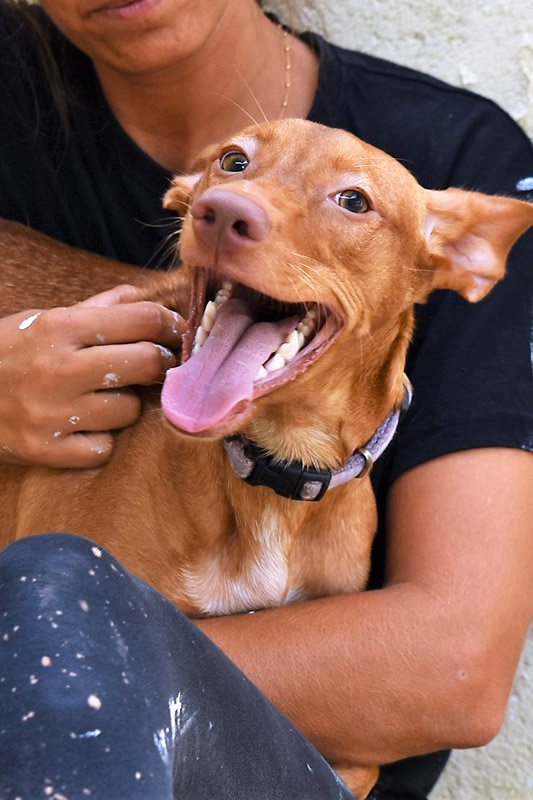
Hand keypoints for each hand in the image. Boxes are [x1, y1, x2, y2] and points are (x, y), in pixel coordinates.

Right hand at [0, 285, 184, 467]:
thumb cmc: (3, 353)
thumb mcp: (40, 320)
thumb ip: (94, 309)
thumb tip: (140, 297)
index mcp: (61, 327)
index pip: (143, 320)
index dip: (170, 326)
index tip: (176, 334)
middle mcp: (60, 368)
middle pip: (146, 364)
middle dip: (158, 364)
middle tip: (151, 366)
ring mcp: (54, 413)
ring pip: (128, 411)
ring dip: (124, 406)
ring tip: (100, 400)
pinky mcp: (46, 450)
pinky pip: (103, 448)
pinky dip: (99, 440)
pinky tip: (81, 429)